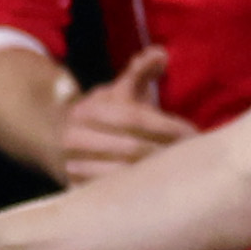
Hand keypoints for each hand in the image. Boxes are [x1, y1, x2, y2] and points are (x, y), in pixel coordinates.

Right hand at [58, 46, 195, 181]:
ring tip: (182, 172)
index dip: (167, 126)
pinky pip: (112, 196)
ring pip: (123, 175)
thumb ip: (140, 72)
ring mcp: (72, 166)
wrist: (55, 140)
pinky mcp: (76, 191)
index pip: (134, 118)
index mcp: (88, 110)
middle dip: (167, 152)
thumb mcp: (119, 90)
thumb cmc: (103, 114)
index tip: (193, 133)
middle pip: (131, 148)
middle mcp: (75, 138)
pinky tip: (160, 190)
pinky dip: (139, 194)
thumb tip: (161, 53)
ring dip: (156, 174)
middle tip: (195, 157)